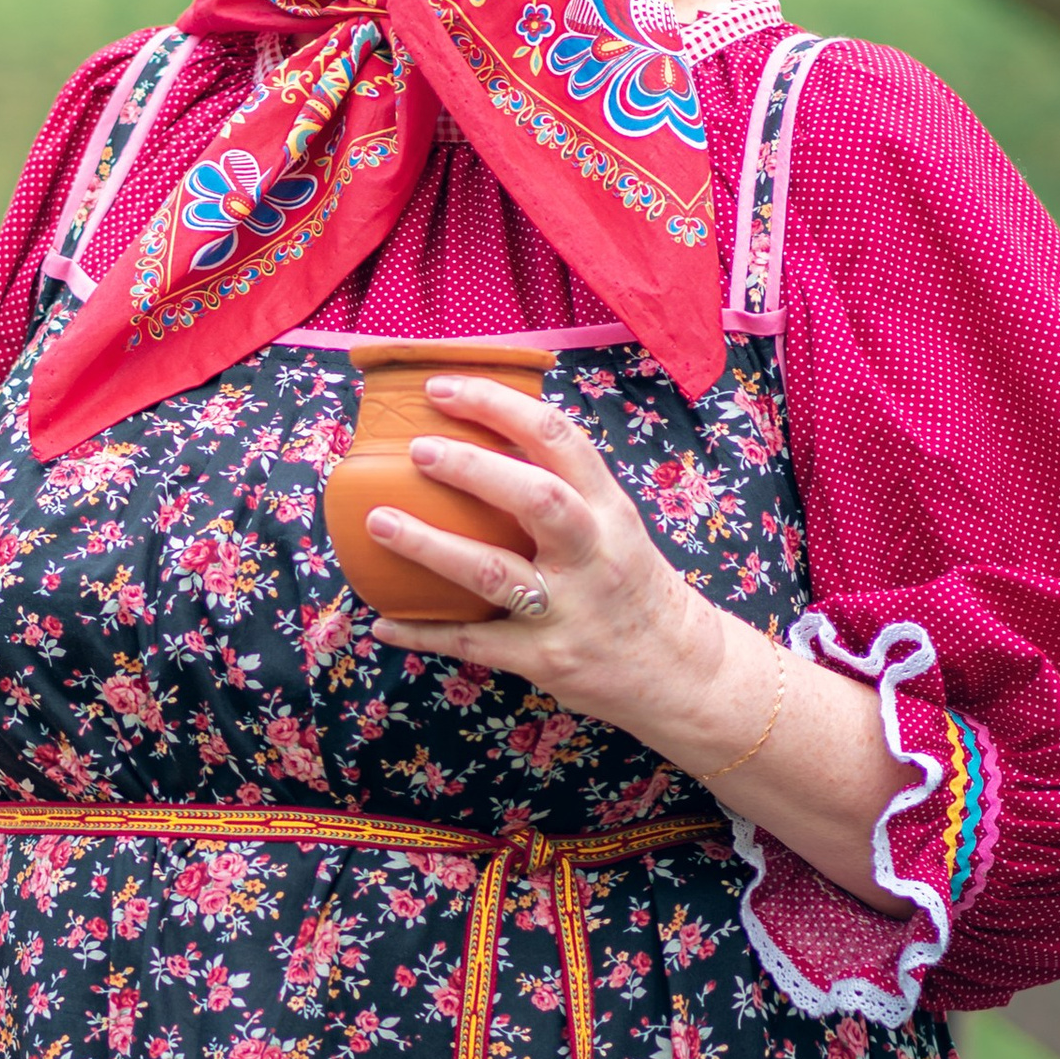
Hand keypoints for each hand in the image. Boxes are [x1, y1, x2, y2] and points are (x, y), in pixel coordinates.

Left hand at [365, 374, 908, 898]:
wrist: (680, 670)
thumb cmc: (632, 584)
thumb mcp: (617, 522)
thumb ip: (566, 484)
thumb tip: (485, 431)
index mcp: (609, 509)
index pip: (558, 438)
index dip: (498, 405)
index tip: (443, 388)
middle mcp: (593, 554)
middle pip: (535, 498)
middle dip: (472, 468)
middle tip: (417, 448)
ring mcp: (569, 609)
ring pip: (493, 572)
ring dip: (430, 546)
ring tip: (379, 523)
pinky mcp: (546, 658)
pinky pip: (474, 643)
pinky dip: (425, 632)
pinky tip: (385, 622)